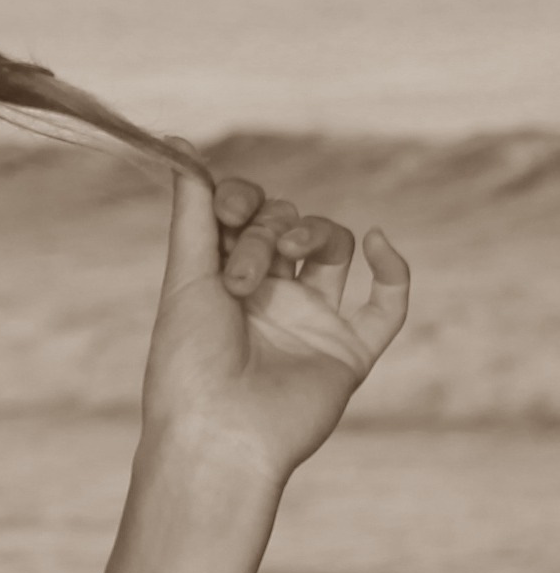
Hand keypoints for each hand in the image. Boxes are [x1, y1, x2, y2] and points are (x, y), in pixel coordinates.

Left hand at [140, 139, 410, 484]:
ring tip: (288, 258)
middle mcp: (270, 293)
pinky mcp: (349, 349)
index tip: (229, 208)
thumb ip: (192, 211)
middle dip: (269, 229)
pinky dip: (393, 268)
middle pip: (288, 223)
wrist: (218, 428)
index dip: (243, 197)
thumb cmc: (188, 355)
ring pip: (335, 248)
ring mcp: (312, 319)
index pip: (248, 211)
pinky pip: (388, 303)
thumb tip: (178, 144)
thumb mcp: (184, 273)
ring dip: (314, 233)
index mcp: (224, 274)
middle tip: (242, 274)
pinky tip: (378, 244)